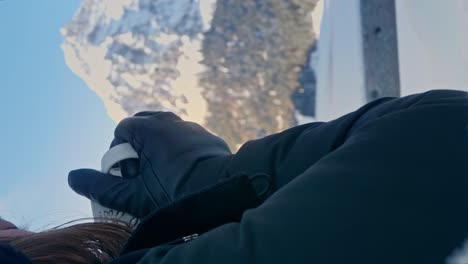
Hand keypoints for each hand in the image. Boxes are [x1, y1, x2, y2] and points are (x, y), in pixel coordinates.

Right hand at [68, 112, 231, 218]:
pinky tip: (183, 171)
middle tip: (142, 171)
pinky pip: (186, 139)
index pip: (123, 129)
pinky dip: (179, 150)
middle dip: (138, 146)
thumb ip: (101, 186)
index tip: (128, 174)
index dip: (120, 153)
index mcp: (151, 127)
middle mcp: (173, 120)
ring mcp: (193, 127)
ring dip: (158, 147)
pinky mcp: (208, 138)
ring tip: (162, 172)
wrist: (224, 191)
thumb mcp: (133, 195)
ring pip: (167, 131)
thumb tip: (72, 177)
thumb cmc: (175, 192)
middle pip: (144, 124)